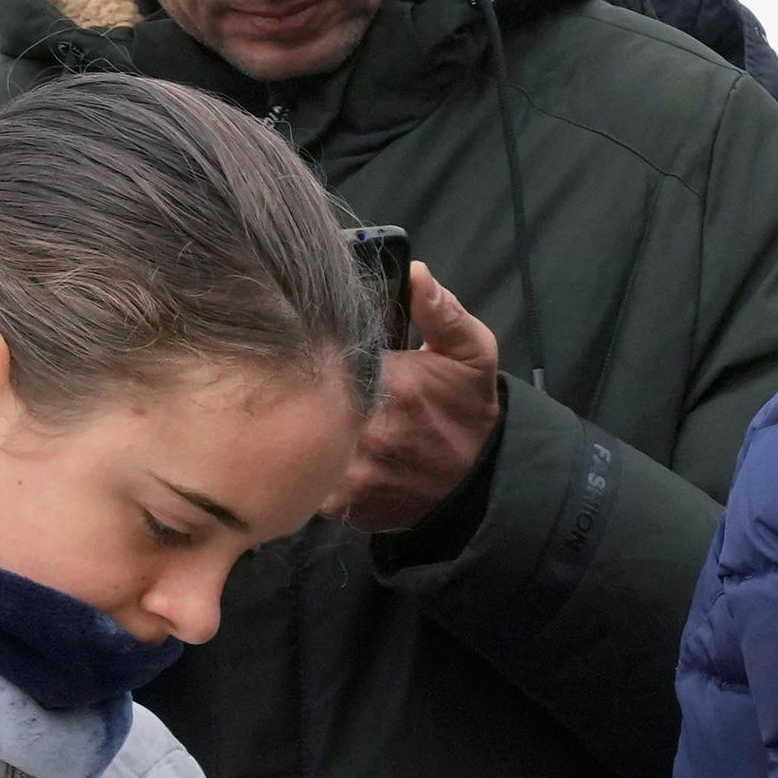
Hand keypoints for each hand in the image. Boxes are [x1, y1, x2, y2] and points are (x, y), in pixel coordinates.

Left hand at [324, 265, 505, 533]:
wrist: (479, 484)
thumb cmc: (466, 411)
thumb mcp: (470, 353)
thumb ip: (441, 311)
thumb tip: (414, 273)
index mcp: (390, 384)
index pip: (327, 351)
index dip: (318, 345)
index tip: (323, 344)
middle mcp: (366, 431)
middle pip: (306, 395)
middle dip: (305, 384)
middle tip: (316, 379)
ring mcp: (351, 472)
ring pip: (298, 436)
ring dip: (299, 423)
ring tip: (310, 412)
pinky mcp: (342, 503)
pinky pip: (305, 476)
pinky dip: (308, 461)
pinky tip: (320, 448)